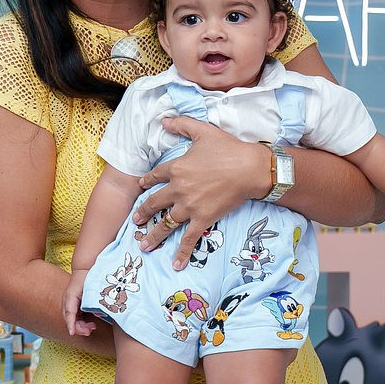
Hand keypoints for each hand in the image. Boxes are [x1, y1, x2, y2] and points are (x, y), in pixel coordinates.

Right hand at [62, 268, 95, 336]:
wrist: (86, 269)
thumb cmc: (89, 278)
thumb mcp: (91, 289)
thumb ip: (93, 302)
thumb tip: (99, 314)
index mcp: (70, 297)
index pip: (69, 313)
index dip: (70, 324)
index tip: (72, 332)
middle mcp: (67, 301)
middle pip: (69, 319)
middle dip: (79, 328)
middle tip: (90, 330)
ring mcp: (70, 303)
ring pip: (72, 320)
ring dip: (81, 326)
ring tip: (92, 327)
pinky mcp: (74, 305)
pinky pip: (76, 317)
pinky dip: (82, 322)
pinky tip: (90, 323)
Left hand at [132, 116, 270, 268]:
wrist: (249, 169)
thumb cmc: (228, 148)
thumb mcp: (203, 131)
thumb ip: (182, 124)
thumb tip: (164, 119)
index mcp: (176, 168)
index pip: (156, 176)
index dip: (147, 181)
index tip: (141, 186)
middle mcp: (178, 189)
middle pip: (154, 203)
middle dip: (143, 212)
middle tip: (135, 220)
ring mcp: (189, 206)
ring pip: (166, 223)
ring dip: (153, 236)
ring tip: (143, 245)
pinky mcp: (203, 218)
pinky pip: (189, 238)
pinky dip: (182, 252)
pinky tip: (175, 264)